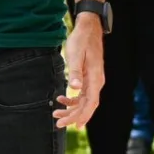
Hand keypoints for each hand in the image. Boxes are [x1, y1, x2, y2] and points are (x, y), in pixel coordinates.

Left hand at [54, 13, 103, 127]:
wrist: (88, 29)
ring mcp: (94, 80)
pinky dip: (73, 99)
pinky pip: (83, 94)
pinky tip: (62, 99)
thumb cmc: (81, 40)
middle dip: (73, 116)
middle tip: (58, 123)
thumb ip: (75, 71)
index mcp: (95, 79)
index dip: (80, 116)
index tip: (69, 124)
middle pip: (87, 106)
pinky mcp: (89, 77)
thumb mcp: (75, 54)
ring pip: (85, 101)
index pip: (90, 104)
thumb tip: (75, 88)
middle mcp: (97, 82)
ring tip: (57, 114)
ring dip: (72, 109)